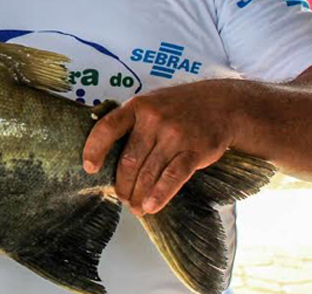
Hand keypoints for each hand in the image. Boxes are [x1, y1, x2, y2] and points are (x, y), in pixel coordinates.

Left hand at [82, 81, 236, 215]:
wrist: (222, 104)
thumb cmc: (178, 107)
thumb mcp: (151, 103)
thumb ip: (130, 122)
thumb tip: (106, 154)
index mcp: (137, 106)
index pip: (107, 127)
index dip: (94, 149)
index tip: (89, 168)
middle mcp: (154, 119)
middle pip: (129, 160)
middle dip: (122, 184)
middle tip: (122, 198)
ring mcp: (175, 135)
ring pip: (149, 172)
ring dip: (139, 195)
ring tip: (136, 207)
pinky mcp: (194, 150)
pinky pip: (173, 177)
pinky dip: (160, 195)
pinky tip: (152, 206)